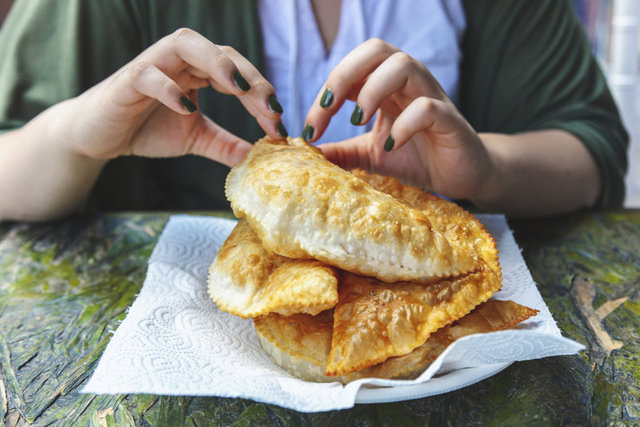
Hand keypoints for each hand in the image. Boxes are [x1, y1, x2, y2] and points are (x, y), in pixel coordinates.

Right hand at [66, 28, 284, 165]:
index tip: (280, 125)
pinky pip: (149, 74)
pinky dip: (168, 87)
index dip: (262, 95)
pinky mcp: (127, 79)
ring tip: (238, 89)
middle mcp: (179, 61)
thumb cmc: (147, 128)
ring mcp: (153, 65)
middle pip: (222, 53)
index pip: (238, 72)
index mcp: (198, 72)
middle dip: (251, 78)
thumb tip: (260, 158)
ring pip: (187, 45)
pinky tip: (187, 107)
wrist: (99, 136)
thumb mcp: (195, 138)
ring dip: (217, 64)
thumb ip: (225, 145)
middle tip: (272, 108)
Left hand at [304, 38, 491, 200]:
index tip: (310, 131)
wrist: (460, 175)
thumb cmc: (416, 158)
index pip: (351, 69)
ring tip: (358, 123)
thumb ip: (340, 152)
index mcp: (385, 87)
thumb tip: (303, 154)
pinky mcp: (449, 120)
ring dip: (373, 90)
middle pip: (376, 50)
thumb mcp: (368, 155)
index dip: (326, 92)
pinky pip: (428, 107)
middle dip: (345, 74)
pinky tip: (391, 146)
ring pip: (403, 65)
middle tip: (329, 110)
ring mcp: (431, 97)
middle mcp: (408, 83)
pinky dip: (405, 124)